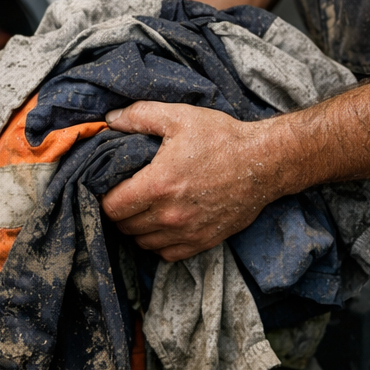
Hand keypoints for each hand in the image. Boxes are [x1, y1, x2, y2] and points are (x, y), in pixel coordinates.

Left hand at [101, 102, 287, 260]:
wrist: (265, 162)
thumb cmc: (222, 138)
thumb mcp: (179, 116)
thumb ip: (139, 116)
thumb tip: (109, 121)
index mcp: (158, 185)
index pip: (112, 206)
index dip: (105, 196)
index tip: (110, 185)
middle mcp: (170, 215)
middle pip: (124, 226)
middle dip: (120, 211)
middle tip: (126, 194)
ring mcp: (187, 232)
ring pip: (143, 242)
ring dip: (137, 228)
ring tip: (143, 209)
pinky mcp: (203, 241)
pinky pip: (167, 254)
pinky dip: (158, 242)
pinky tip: (163, 224)